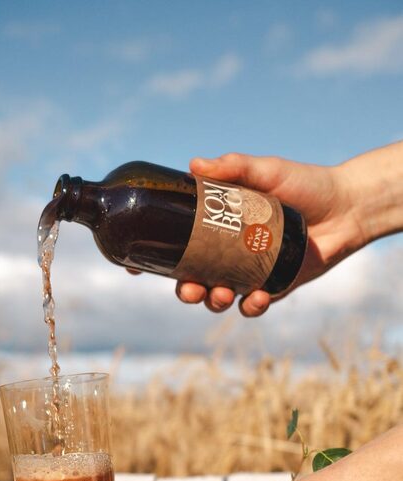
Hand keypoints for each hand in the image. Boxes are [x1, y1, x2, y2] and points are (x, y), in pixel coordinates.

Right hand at [174, 152, 363, 316]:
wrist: (348, 207)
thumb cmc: (306, 184)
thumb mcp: (267, 171)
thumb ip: (234, 167)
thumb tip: (194, 165)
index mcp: (219, 227)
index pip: (180, 245)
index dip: (160, 259)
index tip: (141, 268)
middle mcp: (229, 252)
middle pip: (194, 279)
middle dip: (187, 291)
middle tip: (191, 290)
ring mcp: (249, 272)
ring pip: (218, 297)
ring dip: (213, 302)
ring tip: (222, 294)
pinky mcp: (273, 287)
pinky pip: (252, 306)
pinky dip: (250, 307)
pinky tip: (257, 298)